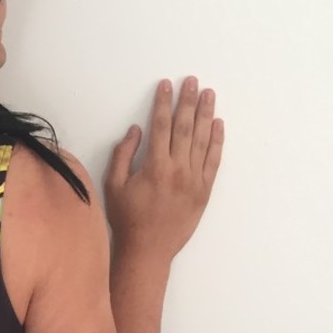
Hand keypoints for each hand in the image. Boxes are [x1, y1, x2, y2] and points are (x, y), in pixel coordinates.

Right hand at [103, 77, 223, 261]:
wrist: (148, 251)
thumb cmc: (128, 220)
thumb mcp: (114, 186)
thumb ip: (123, 155)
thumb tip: (135, 131)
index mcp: (154, 167)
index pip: (161, 126)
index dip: (163, 103)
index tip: (166, 86)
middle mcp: (178, 170)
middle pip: (185, 127)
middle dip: (188, 101)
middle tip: (192, 81)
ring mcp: (194, 180)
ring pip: (202, 139)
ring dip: (206, 114)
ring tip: (208, 94)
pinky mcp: (204, 191)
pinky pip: (213, 160)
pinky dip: (217, 141)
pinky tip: (218, 124)